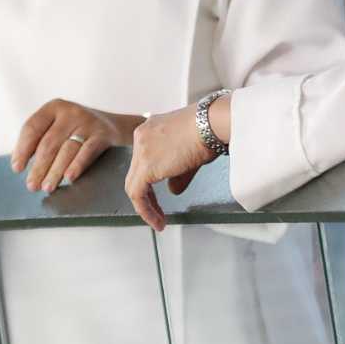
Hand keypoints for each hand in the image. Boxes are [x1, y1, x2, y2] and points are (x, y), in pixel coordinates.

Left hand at [11, 99, 130, 193]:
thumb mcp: (59, 126)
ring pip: (66, 150)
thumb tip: (20, 164)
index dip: (22, 149)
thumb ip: (41, 140)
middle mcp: (70, 112)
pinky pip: (87, 151)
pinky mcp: (102, 134)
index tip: (17, 168)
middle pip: (49, 143)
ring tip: (47, 187)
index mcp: (53, 108)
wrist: (114, 126)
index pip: (32, 128)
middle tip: (32, 186)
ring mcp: (87, 122)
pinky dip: (77, 165)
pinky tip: (69, 177)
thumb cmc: (78, 130)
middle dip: (38, 167)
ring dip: (55, 171)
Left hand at [124, 97, 227, 231]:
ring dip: (146, 206)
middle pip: (136, 172)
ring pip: (134, 185)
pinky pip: (137, 194)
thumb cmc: (208, 130)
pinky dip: (145, 210)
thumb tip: (172, 189)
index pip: (143, 160)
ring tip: (158, 220)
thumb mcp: (189, 153)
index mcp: (150, 129)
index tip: (158, 195)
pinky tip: (157, 220)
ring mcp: (141, 150)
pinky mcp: (146, 166)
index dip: (150, 181)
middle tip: (157, 211)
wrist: (210, 123)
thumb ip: (177, 174)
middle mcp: (141, 137)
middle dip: (147, 195)